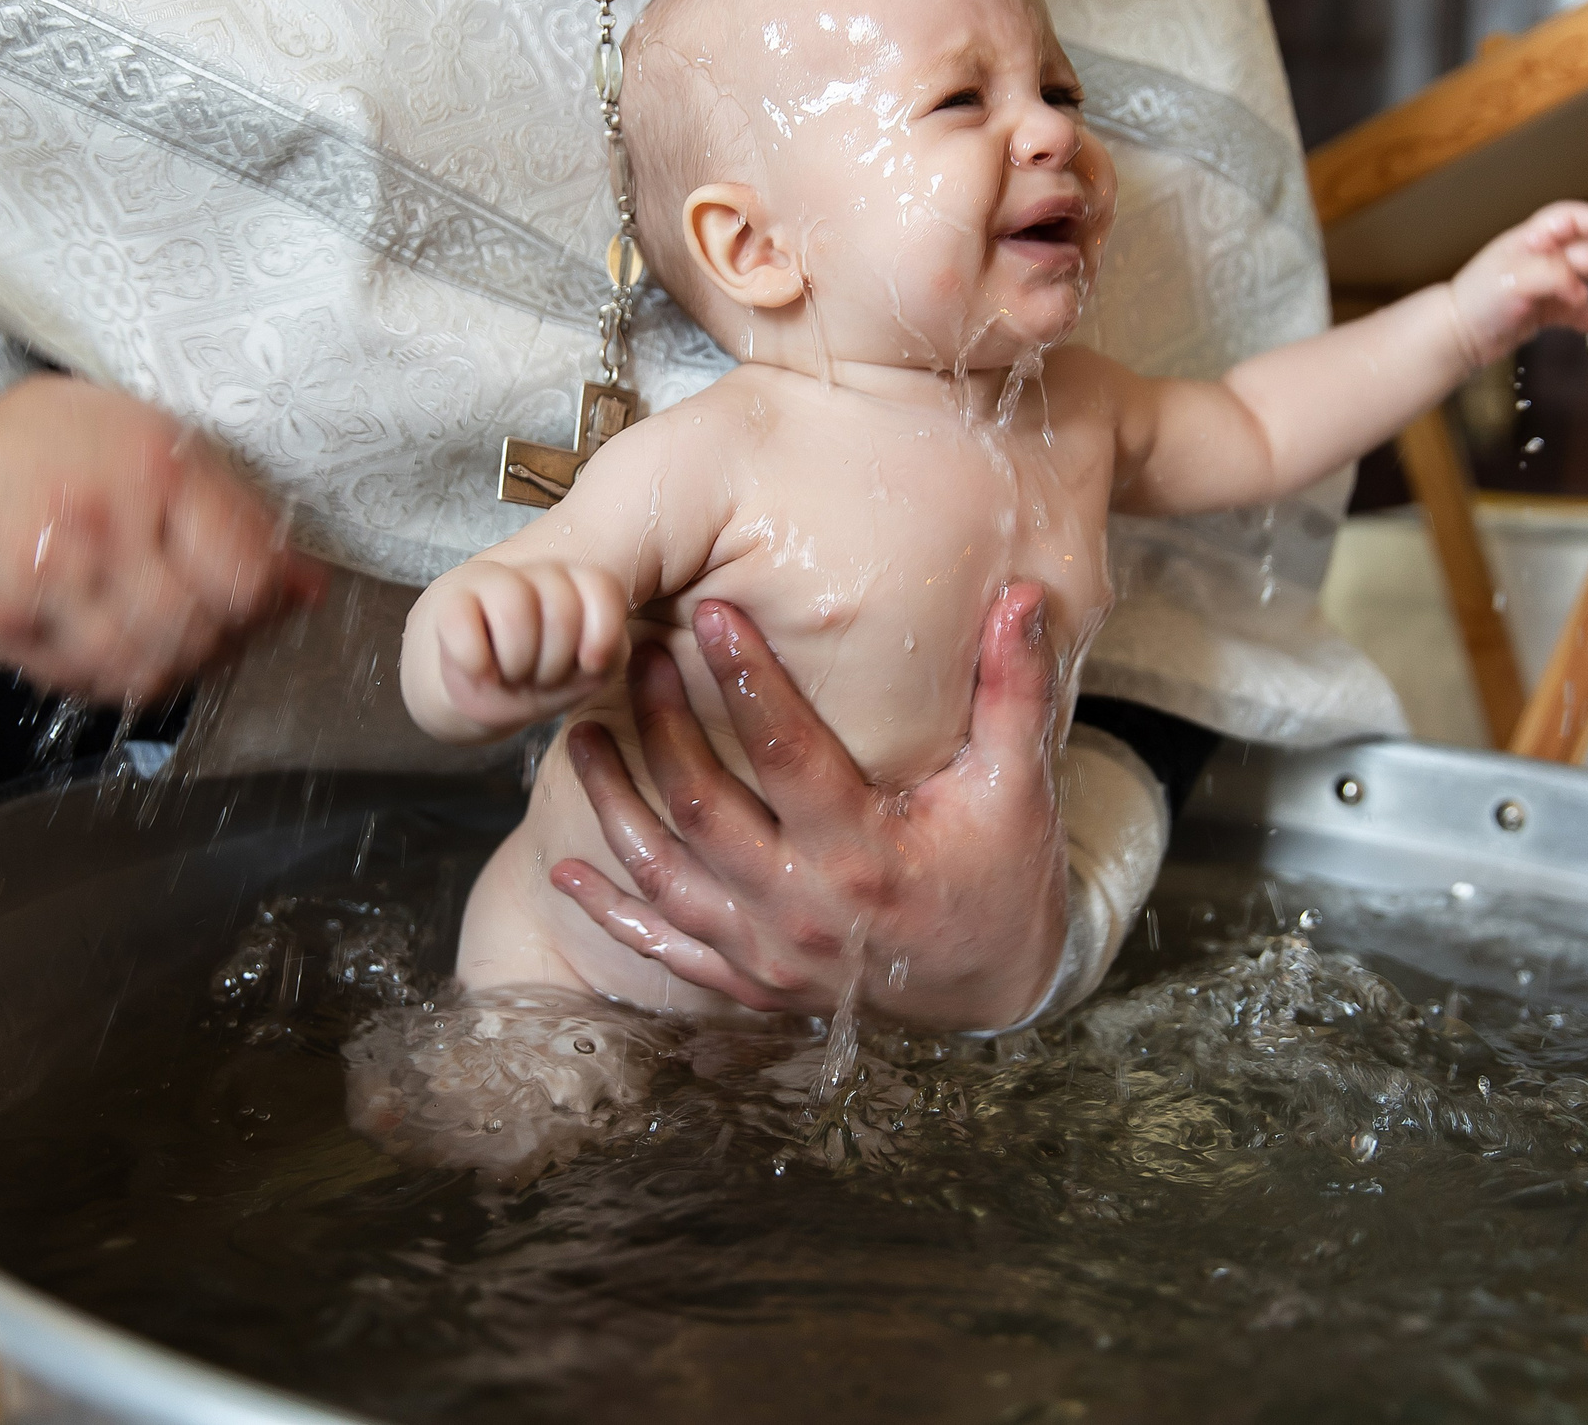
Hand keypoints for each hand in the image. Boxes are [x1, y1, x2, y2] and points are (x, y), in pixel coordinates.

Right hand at [0, 373, 326, 702]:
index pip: (243, 580)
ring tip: (178, 637)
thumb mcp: (169, 445)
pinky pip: (88, 685)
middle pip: (197, 634)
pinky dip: (122, 678)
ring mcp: (45, 588)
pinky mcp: (5, 629)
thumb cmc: (70, 434)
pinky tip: (127, 646)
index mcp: (152, 475)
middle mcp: (98, 534)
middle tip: (226, 624)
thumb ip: (243, 519)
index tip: (270, 598)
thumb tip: (308, 590)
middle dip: (228, 640)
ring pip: (145, 674)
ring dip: (178, 668)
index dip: (270, 602)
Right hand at [402, 560, 630, 743]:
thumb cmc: (535, 680)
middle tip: (539, 678)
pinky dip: (475, 663)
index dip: (600, 635)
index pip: (600, 586)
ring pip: (514, 611)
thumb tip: (592, 656)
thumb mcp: (581, 675)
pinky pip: (463, 625)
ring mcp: (489, 581)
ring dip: (517, 664)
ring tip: (509, 676)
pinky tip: (479, 673)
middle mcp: (536, 574)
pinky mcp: (447, 601)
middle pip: (561, 608)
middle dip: (554, 663)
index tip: (588, 665)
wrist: (473, 692)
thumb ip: (606, 656)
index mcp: (576, 585)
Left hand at [550, 585, 1067, 1033]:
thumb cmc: (1002, 877)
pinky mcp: (751, 982)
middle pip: (702, 809)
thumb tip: (1024, 595)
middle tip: (633, 657)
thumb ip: (1014, 688)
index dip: (747, 678)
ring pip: (664, 875)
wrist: (997, 993)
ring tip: (579, 736)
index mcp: (864, 856)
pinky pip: (665, 945)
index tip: (714, 611)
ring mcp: (769, 955)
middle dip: (660, 726)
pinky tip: (563, 871)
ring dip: (613, 805)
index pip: (788, 752)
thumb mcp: (1019, 785)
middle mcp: (802, 910)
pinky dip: (611, 910)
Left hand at [1445, 201, 1587, 365]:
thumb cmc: (1476, 301)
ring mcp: (1548, 285)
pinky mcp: (1546, 311)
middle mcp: (1544, 258)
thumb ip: (1553, 277)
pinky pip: (1580, 314)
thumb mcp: (1513, 280)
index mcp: (1533, 240)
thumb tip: (1582, 290)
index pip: (1572, 218)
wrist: (1455, 336)